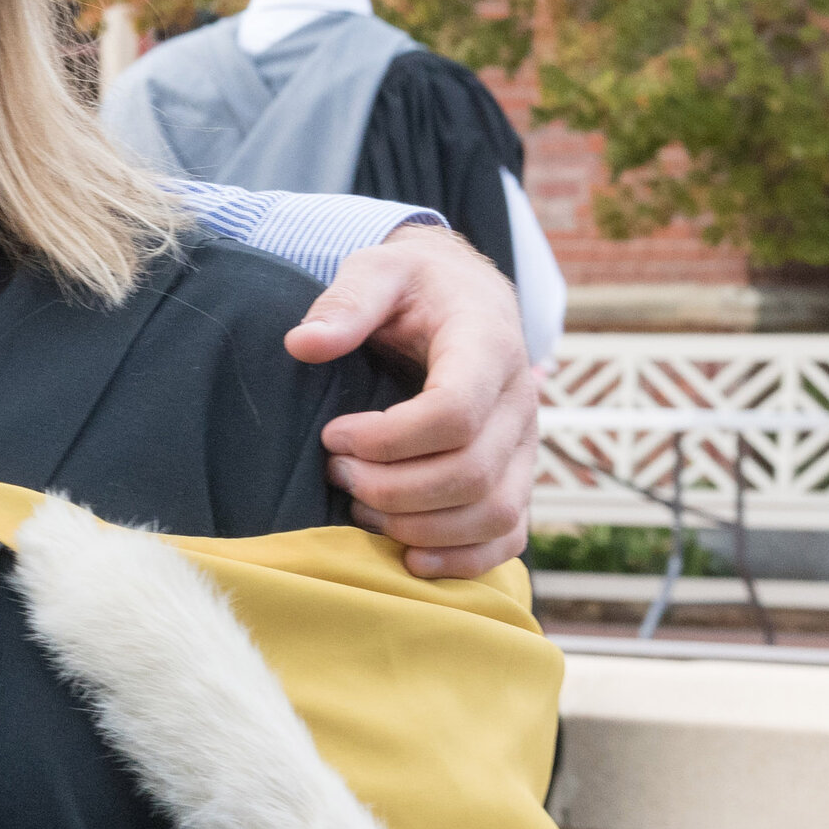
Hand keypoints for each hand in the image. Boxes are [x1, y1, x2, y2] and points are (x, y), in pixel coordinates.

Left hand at [286, 226, 536, 578]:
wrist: (463, 295)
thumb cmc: (414, 285)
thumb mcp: (377, 270)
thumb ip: (345, 302)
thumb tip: (303, 344)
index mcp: (488, 345)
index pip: (455, 412)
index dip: (388, 438)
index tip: (333, 434)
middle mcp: (520, 401)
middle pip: (470, 473)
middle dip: (392, 487)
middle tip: (335, 471)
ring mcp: (525, 445)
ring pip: (494, 512)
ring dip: (419, 527)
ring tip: (359, 505)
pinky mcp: (518, 476)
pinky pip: (510, 535)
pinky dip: (464, 559)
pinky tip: (410, 558)